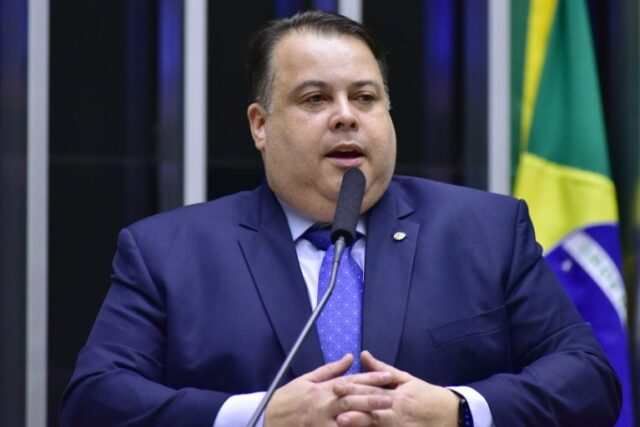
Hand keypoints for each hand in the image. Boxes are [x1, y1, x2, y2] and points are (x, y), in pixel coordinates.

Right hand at [264, 354, 394, 426]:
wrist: (269, 419)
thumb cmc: (288, 399)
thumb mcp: (307, 380)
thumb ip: (331, 369)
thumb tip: (350, 357)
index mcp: (323, 388)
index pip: (351, 380)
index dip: (371, 378)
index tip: (387, 376)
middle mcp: (324, 404)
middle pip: (352, 399)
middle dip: (373, 398)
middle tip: (392, 398)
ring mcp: (321, 422)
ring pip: (348, 419)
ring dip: (366, 417)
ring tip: (383, 416)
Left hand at [334, 351, 458, 426]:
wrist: (451, 415)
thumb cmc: (426, 395)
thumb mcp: (406, 379)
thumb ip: (382, 370)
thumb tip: (363, 354)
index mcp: (397, 395)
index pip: (372, 390)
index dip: (353, 388)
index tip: (336, 386)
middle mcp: (397, 412)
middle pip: (372, 410)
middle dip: (353, 408)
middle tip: (335, 408)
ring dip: (360, 424)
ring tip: (342, 423)